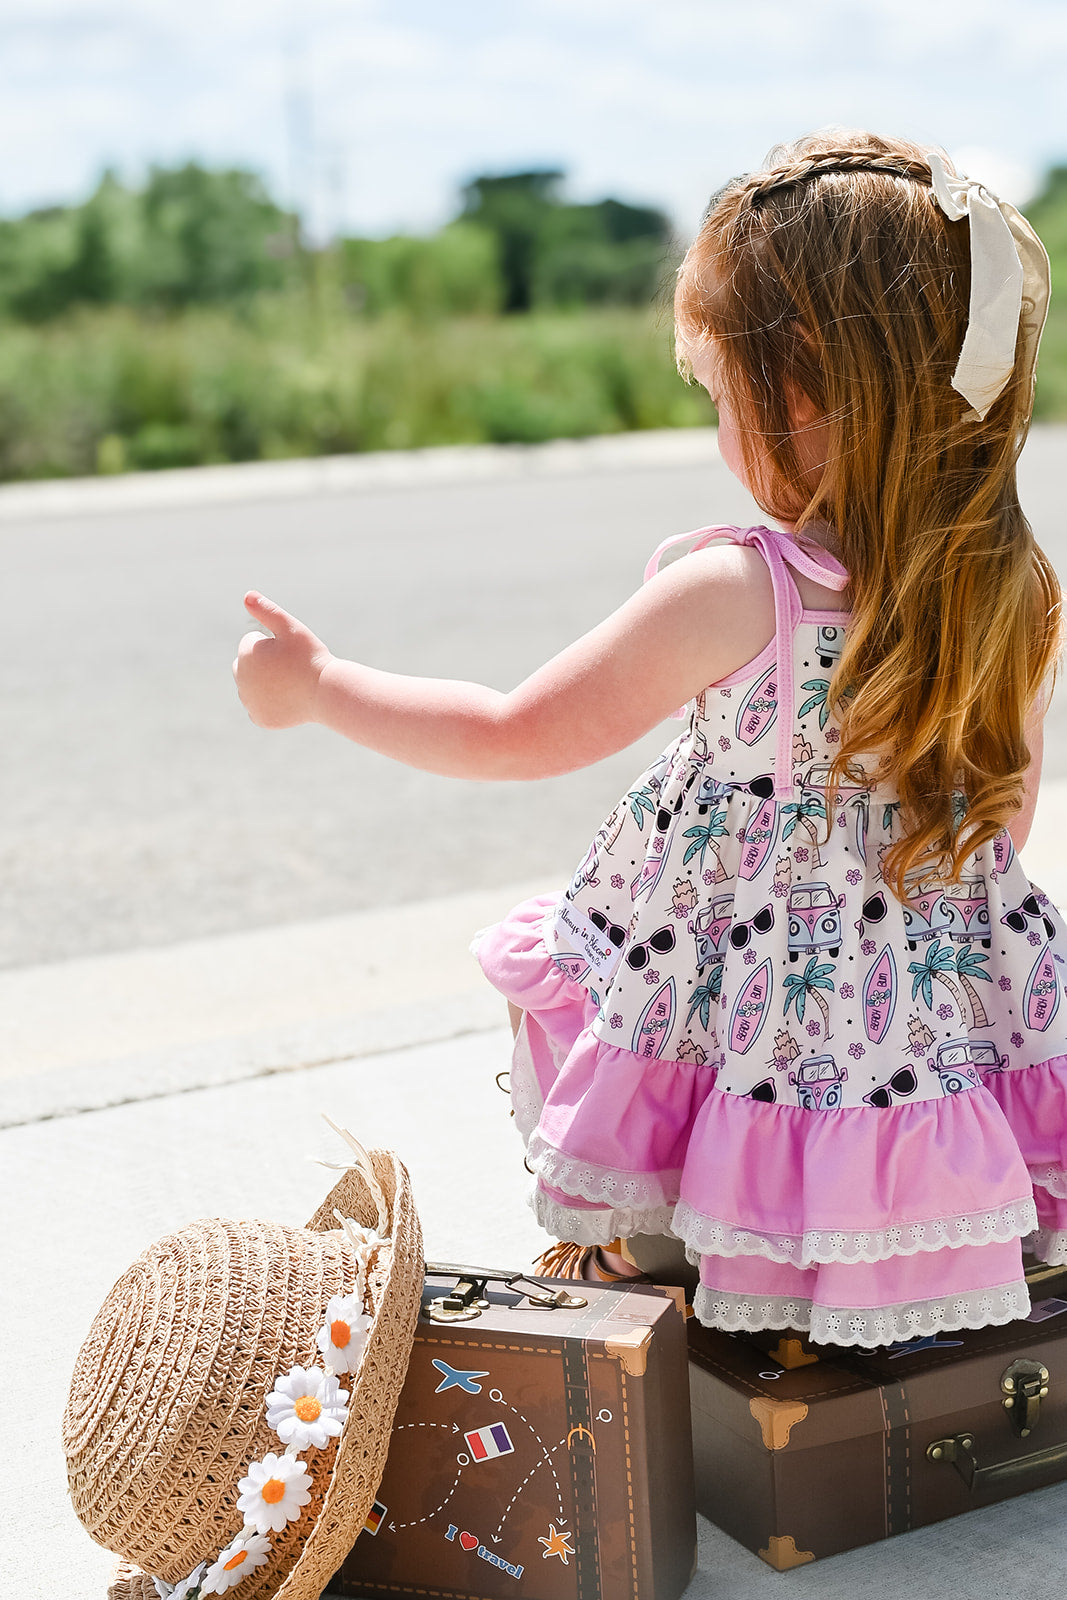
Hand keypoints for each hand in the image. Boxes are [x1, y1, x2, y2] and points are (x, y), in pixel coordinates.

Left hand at [232, 592, 332, 728]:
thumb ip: (267, 611)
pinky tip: (287, 699)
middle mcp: (241, 680)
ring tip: (290, 683)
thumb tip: (247, 595)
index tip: (289, 651)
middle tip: (289, 667)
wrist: (326, 693)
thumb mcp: (291, 628)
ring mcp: (249, 702)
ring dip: (265, 683)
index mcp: (245, 655)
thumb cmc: (311, 657)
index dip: (272, 643)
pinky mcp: (260, 719)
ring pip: (252, 687)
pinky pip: (259, 707)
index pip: (250, 643)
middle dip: (262, 663)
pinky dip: (270, 704)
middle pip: (246, 665)